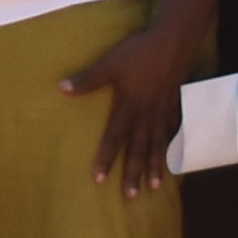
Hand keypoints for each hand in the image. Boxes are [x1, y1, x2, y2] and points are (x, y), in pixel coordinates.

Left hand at [65, 3, 209, 195]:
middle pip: (139, 149)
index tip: (98, 179)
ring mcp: (163, 111)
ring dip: (156, 166)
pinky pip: (173, 132)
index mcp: (129, 106)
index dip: (105, 158)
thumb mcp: (109, 63)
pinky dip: (172, 146)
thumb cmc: (138, 51)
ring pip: (159, 144)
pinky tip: (172, 157)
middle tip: (130, 196)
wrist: (173, 41)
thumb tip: (61, 88)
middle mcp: (147, 114)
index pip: (114, 138)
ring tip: (155, 187)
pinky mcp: (175, 104)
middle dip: (133, 173)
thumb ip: (88, 79)